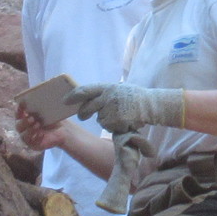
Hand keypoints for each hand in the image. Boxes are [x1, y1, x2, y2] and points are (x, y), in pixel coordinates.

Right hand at [15, 104, 66, 152]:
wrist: (63, 130)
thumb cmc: (53, 119)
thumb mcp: (47, 110)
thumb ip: (40, 104)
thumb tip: (37, 94)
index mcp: (25, 118)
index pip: (18, 114)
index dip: (18, 110)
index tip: (22, 105)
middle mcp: (24, 128)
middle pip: (18, 126)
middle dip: (24, 122)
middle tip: (32, 118)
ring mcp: (28, 138)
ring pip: (23, 136)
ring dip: (29, 130)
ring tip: (38, 125)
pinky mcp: (34, 145)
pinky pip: (32, 143)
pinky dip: (36, 138)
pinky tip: (42, 134)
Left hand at [69, 82, 184, 133]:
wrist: (151, 105)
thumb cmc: (134, 97)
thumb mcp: (118, 89)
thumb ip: (104, 93)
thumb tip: (86, 97)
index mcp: (107, 87)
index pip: (85, 90)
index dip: (73, 96)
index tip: (65, 101)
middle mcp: (107, 97)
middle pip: (87, 108)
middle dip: (83, 113)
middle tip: (82, 116)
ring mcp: (112, 109)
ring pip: (100, 120)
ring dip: (107, 120)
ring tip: (120, 115)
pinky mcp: (117, 121)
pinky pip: (109, 127)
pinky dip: (115, 127)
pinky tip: (125, 121)